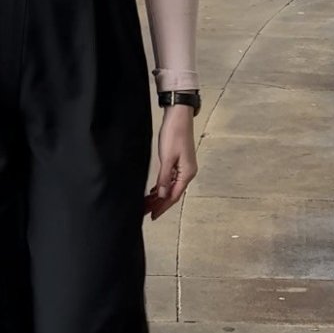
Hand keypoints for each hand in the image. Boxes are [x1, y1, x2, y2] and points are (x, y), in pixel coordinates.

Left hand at [144, 105, 197, 219]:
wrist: (178, 116)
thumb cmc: (174, 134)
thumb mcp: (167, 158)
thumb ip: (164, 178)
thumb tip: (162, 195)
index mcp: (187, 173)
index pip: (173, 196)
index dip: (163, 207)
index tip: (153, 216)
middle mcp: (187, 172)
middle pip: (172, 193)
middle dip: (159, 204)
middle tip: (146, 212)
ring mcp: (184, 167)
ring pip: (171, 187)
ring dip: (160, 196)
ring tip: (148, 204)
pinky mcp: (179, 161)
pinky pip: (170, 179)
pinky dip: (162, 186)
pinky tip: (155, 190)